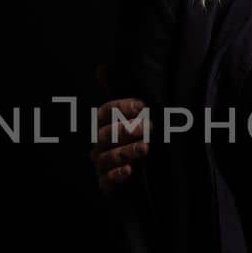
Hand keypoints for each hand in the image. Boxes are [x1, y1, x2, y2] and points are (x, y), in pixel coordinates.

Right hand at [91, 64, 150, 192]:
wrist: (146, 180)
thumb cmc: (139, 140)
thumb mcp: (136, 116)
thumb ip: (121, 91)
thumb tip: (102, 67)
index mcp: (105, 125)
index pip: (106, 112)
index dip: (122, 107)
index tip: (143, 105)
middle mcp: (100, 144)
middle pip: (107, 133)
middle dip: (129, 129)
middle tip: (151, 125)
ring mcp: (102, 165)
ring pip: (107, 156)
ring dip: (126, 151)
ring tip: (147, 147)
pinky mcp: (107, 185)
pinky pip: (107, 181)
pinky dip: (117, 176)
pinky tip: (130, 171)